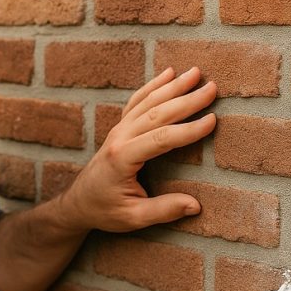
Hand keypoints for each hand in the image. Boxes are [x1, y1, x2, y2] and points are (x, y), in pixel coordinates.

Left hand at [60, 66, 216, 231]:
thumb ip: (163, 211)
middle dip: (186, 100)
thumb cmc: (105, 210)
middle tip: (212, 88)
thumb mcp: (133, 218)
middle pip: (157, 113)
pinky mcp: (119, 128)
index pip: (161, 139)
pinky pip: (137, 101)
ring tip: (195, 73)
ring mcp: (118, 130)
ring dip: (172, 86)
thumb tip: (195, 206)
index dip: (188, 130)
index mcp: (122, 158)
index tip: (212, 121)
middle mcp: (119, 138)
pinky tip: (168, 73)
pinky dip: (153, 86)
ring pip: (147, 102)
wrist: (78, 202)